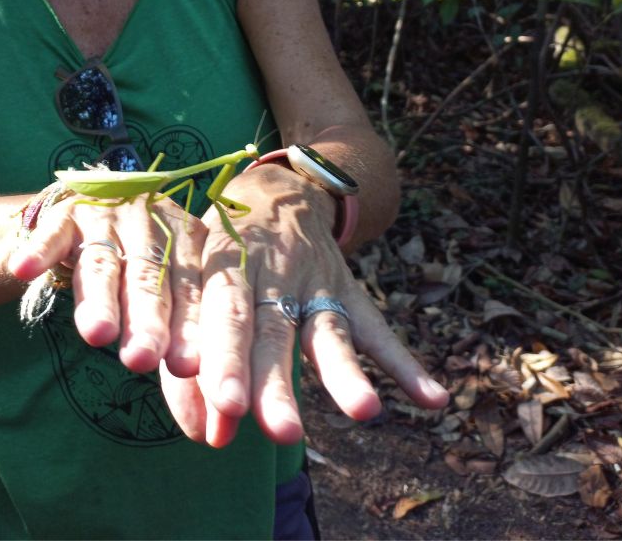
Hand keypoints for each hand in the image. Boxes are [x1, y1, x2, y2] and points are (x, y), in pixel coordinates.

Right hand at [7, 193, 205, 375]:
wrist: (85, 222)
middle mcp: (158, 226)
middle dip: (150, 322)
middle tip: (144, 360)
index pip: (204, 294)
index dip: (197, 333)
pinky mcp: (67, 214)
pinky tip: (24, 268)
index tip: (195, 375)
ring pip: (106, 262)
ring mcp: (112, 217)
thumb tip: (210, 435)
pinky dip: (40, 250)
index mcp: (195, 248)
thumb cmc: (141, 283)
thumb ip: (189, 371)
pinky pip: (53, 233)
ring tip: (97, 333)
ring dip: (101, 298)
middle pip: (155, 280)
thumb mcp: (170, 318)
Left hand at [170, 164, 448, 446]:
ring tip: (365, 411)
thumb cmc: (217, 246)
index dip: (223, 357)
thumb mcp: (192, 275)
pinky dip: (405, 365)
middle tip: (281, 431)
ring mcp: (316, 281)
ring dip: (344, 374)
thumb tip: (196, 431)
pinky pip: (377, 331)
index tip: (223, 404)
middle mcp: (273, 271)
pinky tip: (433, 399)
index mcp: (226, 262)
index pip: (224, 311)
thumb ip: (187, 348)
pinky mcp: (348, 291)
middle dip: (276, 382)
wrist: (275, 190)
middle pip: (275, 330)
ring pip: (327, 331)